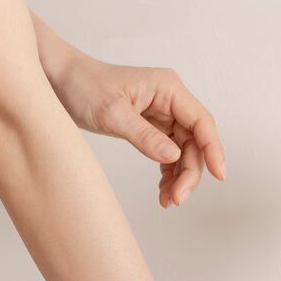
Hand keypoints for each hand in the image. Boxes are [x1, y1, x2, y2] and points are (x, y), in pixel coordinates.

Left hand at [48, 50, 227, 209]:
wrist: (60, 79)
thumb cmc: (83, 86)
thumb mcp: (112, 114)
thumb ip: (144, 136)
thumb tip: (174, 158)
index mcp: (168, 88)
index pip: (201, 122)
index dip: (214, 149)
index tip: (220, 176)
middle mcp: (170, 99)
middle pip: (195, 141)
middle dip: (190, 172)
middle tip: (176, 199)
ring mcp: (161, 112)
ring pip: (183, 150)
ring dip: (180, 176)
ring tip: (167, 201)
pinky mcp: (150, 125)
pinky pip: (168, 152)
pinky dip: (168, 172)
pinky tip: (162, 191)